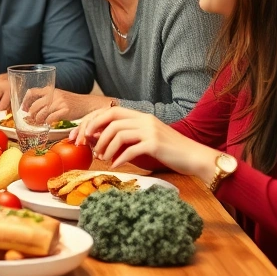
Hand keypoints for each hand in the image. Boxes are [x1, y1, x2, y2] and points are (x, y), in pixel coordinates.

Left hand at [30, 90, 109, 123]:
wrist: (86, 104)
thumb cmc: (70, 102)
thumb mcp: (57, 96)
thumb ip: (46, 99)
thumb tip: (30, 110)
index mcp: (49, 89)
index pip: (31, 92)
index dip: (25, 101)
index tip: (24, 109)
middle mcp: (53, 94)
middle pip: (35, 105)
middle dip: (31, 115)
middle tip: (31, 120)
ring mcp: (59, 102)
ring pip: (41, 113)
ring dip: (38, 120)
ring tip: (39, 123)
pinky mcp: (65, 110)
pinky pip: (50, 118)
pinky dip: (47, 122)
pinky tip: (48, 124)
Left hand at [70, 107, 218, 173]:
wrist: (195, 157)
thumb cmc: (168, 151)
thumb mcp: (144, 140)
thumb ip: (125, 137)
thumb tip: (96, 139)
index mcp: (141, 116)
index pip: (110, 110)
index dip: (92, 120)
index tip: (81, 134)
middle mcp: (144, 119)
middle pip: (111, 119)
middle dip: (94, 132)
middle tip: (86, 146)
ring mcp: (150, 131)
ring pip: (118, 134)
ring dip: (105, 147)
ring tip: (102, 159)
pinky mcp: (155, 144)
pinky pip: (130, 149)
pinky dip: (119, 158)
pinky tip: (116, 165)